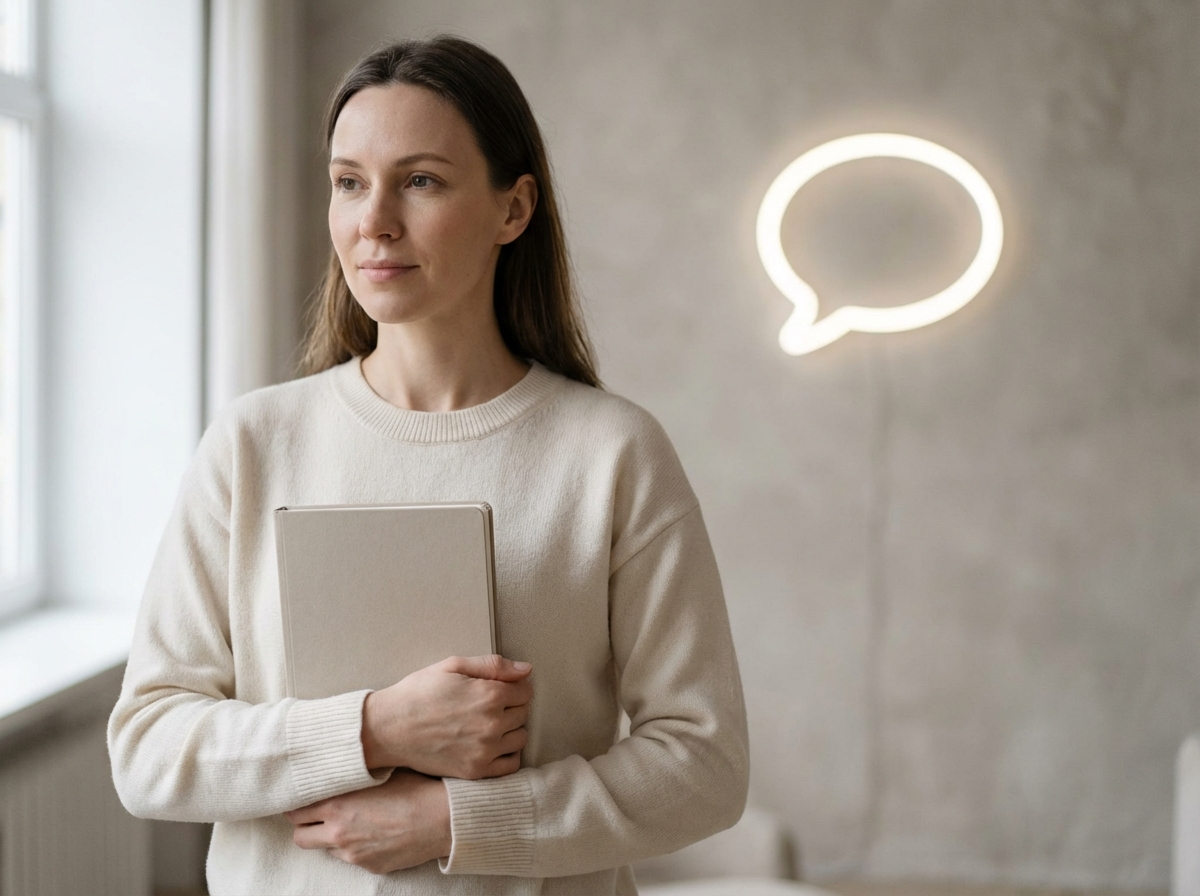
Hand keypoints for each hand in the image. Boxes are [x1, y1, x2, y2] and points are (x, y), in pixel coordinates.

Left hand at [287, 769, 450, 873]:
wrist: (443, 819)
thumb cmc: (415, 788)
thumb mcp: (378, 773)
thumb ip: (350, 776)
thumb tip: (336, 767)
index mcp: (337, 805)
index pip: (295, 811)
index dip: (297, 805)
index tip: (302, 799)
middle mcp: (339, 833)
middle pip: (300, 837)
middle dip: (306, 826)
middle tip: (318, 814)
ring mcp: (353, 854)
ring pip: (326, 849)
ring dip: (332, 837)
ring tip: (354, 821)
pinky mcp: (369, 866)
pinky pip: (352, 858)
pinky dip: (356, 847)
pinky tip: (376, 832)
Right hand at [362, 654, 531, 778]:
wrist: (389, 729)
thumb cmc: (418, 693)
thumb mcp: (452, 666)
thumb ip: (493, 665)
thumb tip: (526, 670)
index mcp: (490, 695)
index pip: (526, 691)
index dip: (513, 687)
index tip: (497, 688)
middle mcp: (492, 724)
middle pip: (523, 713)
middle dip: (511, 706)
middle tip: (486, 705)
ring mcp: (485, 750)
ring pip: (520, 737)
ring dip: (510, 729)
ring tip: (488, 723)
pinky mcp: (475, 771)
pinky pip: (511, 765)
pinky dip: (507, 754)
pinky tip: (492, 745)